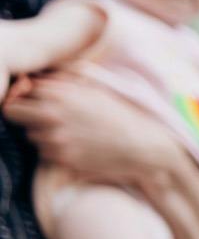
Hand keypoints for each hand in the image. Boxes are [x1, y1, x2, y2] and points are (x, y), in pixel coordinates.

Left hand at [3, 71, 182, 187]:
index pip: (17, 91)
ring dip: (42, 134)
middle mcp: (53, 115)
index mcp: (59, 93)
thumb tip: (33, 78)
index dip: (23, 95)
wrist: (144, 147)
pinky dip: (55, 151)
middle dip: (24, 114)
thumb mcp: (93, 88)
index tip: (32, 99)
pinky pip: (45, 154)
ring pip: (30, 135)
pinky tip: (76, 146)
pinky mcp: (64, 160)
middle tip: (39, 117)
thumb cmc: (120, 114)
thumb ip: (60, 80)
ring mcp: (57, 139)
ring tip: (68, 132)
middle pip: (13, 114)